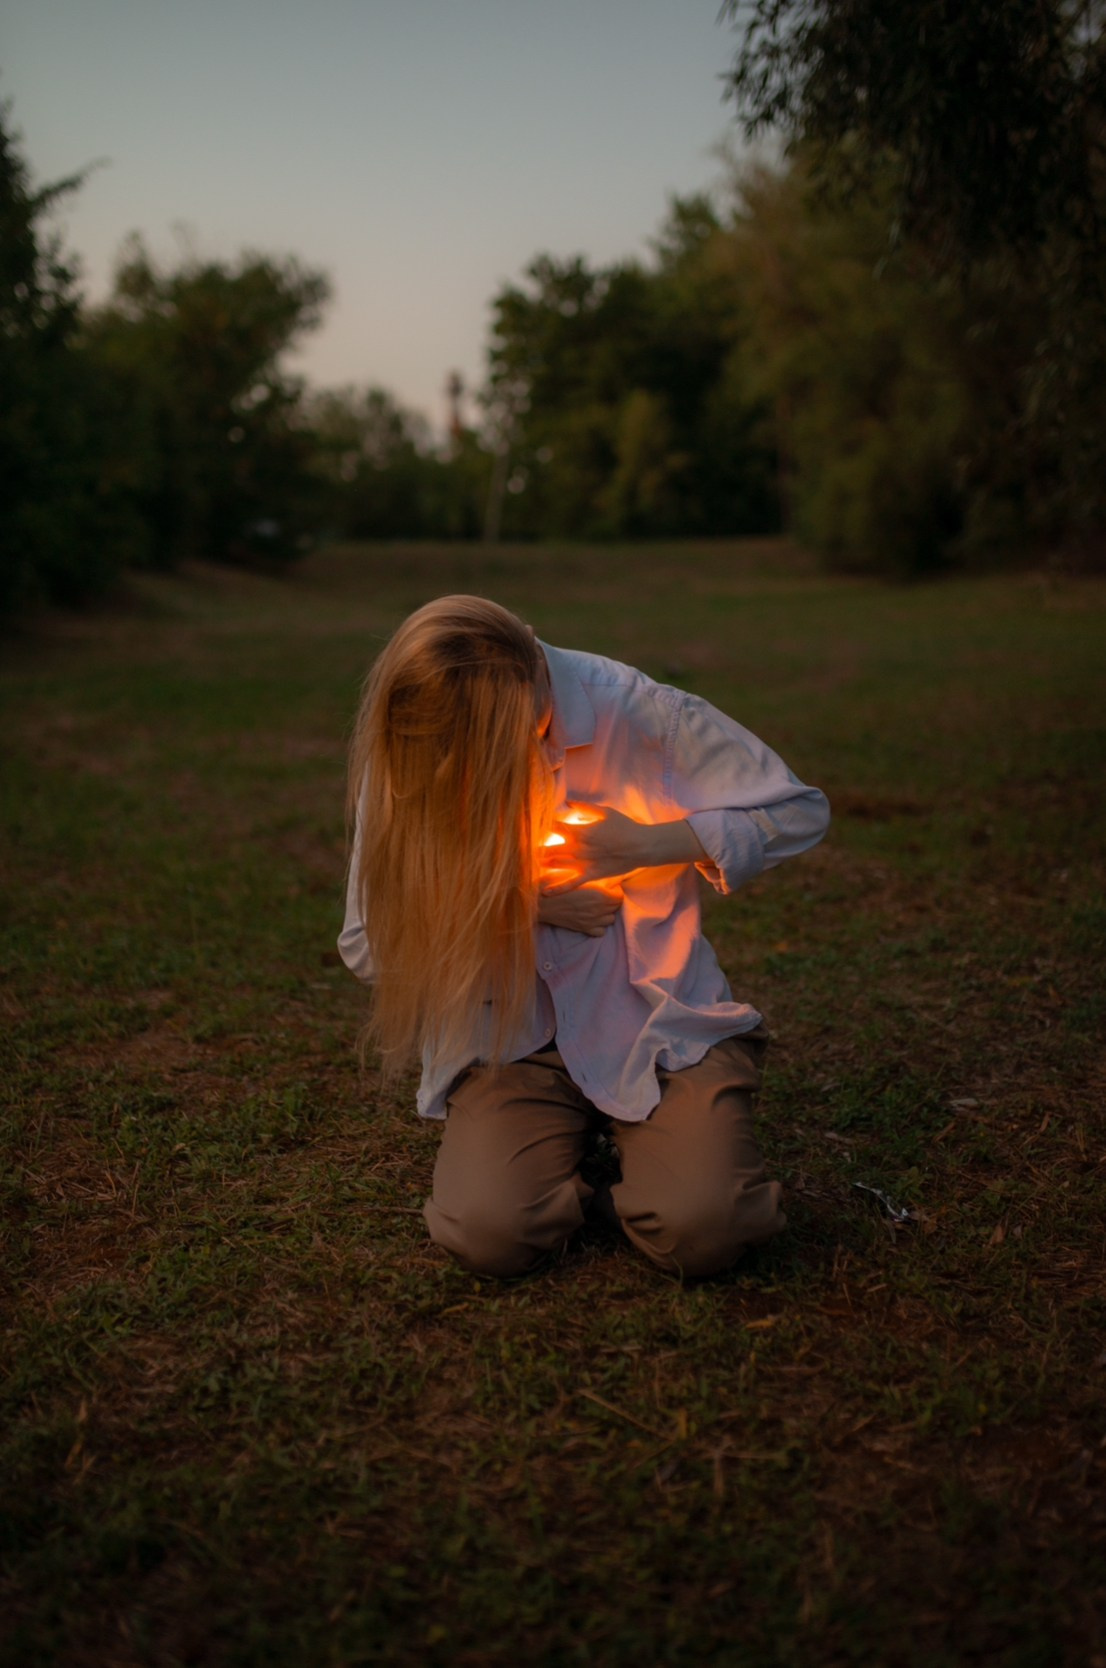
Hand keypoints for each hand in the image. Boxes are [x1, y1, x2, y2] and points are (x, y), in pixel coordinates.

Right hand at [538, 882, 623, 937]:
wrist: (538, 901)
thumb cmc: (554, 883)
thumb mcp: (575, 875)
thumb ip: (592, 877)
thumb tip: (603, 877)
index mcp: (599, 895)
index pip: (619, 895)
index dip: (615, 889)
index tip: (608, 886)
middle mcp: (598, 910)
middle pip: (616, 907)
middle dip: (612, 899)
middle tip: (603, 893)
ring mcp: (591, 921)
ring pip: (610, 919)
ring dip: (607, 912)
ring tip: (598, 905)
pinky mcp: (583, 928)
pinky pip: (600, 931)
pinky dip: (599, 925)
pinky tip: (592, 917)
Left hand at [540, 803, 705, 892]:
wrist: (641, 846)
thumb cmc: (624, 826)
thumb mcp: (605, 812)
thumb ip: (585, 808)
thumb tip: (570, 804)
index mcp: (580, 830)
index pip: (553, 827)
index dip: (539, 826)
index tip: (527, 825)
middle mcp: (578, 847)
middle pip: (549, 848)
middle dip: (534, 849)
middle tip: (520, 851)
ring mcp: (583, 863)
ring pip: (556, 865)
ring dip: (541, 865)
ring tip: (525, 867)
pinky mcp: (591, 875)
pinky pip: (572, 883)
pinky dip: (558, 888)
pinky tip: (545, 893)